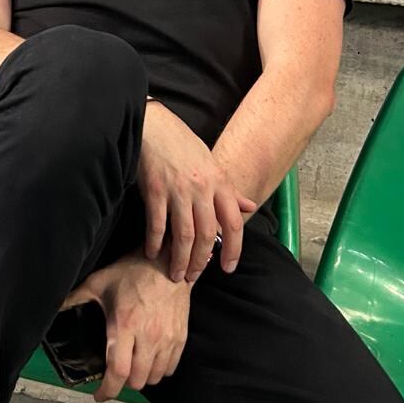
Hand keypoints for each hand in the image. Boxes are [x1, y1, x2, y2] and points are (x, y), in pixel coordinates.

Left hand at [61, 252, 191, 400]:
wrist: (167, 262)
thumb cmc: (132, 271)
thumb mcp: (98, 282)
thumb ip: (75, 298)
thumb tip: (54, 306)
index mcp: (124, 325)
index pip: (118, 371)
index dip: (107, 390)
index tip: (98, 395)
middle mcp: (148, 336)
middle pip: (135, 380)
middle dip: (122, 384)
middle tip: (114, 374)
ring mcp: (166, 339)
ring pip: (153, 377)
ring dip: (140, 378)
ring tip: (131, 368)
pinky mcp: (180, 338)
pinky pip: (169, 368)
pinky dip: (158, 371)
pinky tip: (148, 361)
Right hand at [139, 103, 256, 282]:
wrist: (153, 125)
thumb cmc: (182, 144)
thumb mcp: (211, 163)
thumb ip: (230, 190)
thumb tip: (251, 207)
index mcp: (218, 182)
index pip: (233, 223)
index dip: (234, 249)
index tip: (228, 267)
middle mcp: (201, 188)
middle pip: (207, 235)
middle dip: (200, 261)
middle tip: (194, 277)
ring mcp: (177, 190)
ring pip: (183, 234)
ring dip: (179, 258)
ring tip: (175, 274)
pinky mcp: (154, 190)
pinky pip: (157, 224)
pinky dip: (155, 242)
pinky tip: (152, 253)